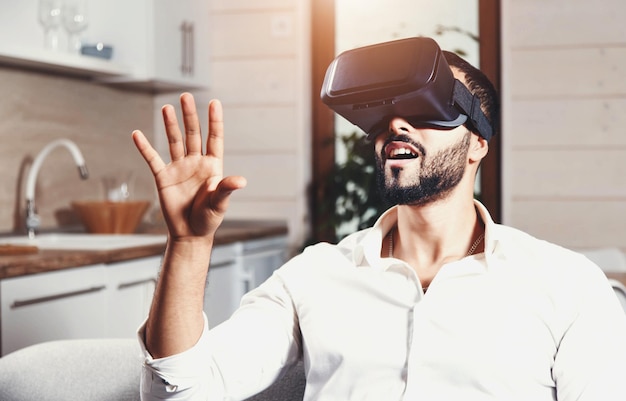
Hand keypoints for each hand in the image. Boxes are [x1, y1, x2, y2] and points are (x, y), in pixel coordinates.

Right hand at [132, 93, 245, 240]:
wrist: (190, 234)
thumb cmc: (209, 219)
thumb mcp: (220, 204)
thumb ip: (227, 189)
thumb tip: (242, 180)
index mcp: (212, 166)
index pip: (214, 139)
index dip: (215, 121)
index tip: (215, 102)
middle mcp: (196, 163)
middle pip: (193, 134)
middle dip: (190, 116)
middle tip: (185, 96)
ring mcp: (179, 168)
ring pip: (174, 141)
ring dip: (170, 125)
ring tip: (167, 108)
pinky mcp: (163, 178)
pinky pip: (153, 159)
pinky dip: (144, 147)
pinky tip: (137, 134)